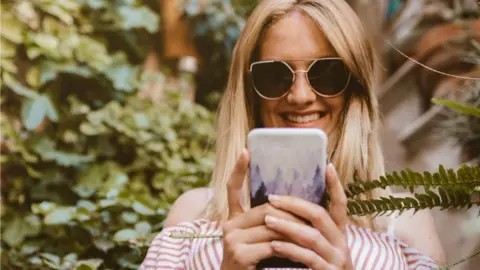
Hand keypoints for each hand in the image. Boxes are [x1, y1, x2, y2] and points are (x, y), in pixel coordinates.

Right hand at [220, 149, 305, 269]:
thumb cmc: (255, 266)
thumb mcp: (259, 241)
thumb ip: (268, 223)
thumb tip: (291, 205)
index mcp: (233, 219)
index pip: (233, 189)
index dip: (239, 170)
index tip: (246, 151)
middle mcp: (229, 225)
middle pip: (266, 209)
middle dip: (292, 214)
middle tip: (314, 218)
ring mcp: (231, 238)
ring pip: (272, 226)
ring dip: (296, 231)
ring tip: (313, 235)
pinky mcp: (239, 253)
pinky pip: (272, 245)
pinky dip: (289, 249)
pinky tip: (300, 254)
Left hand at [264, 163, 352, 269]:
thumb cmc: (317, 268)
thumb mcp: (317, 245)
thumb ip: (307, 228)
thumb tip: (284, 206)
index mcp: (338, 232)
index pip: (340, 204)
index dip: (336, 186)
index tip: (328, 166)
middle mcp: (340, 243)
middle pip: (320, 215)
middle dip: (295, 205)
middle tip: (271, 198)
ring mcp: (336, 259)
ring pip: (312, 236)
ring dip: (288, 226)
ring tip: (267, 220)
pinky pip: (309, 258)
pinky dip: (291, 250)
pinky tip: (275, 245)